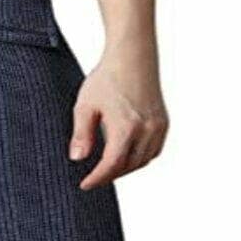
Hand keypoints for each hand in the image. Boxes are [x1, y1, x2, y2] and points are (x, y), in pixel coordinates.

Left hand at [68, 42, 169, 188]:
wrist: (132, 55)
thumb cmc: (107, 77)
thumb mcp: (86, 105)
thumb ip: (81, 134)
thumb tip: (77, 159)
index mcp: (126, 127)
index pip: (111, 165)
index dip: (97, 178)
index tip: (85, 184)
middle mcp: (146, 130)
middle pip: (128, 166)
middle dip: (110, 175)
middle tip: (94, 177)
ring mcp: (158, 127)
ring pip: (143, 161)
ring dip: (126, 168)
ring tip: (108, 168)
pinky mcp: (163, 122)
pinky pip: (154, 150)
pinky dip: (140, 158)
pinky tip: (127, 155)